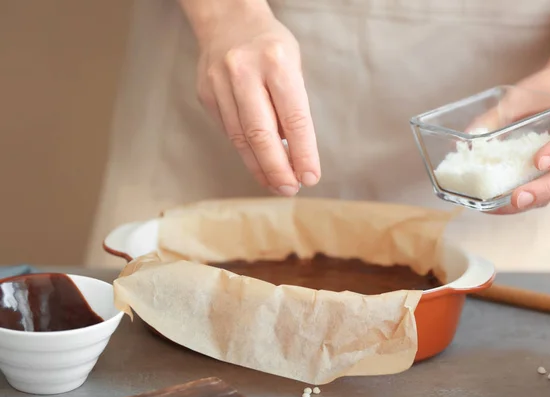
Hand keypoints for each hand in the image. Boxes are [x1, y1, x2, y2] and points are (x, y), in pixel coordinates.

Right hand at [193, 3, 319, 195]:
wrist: (227, 20)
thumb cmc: (270, 47)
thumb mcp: (293, 66)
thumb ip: (292, 107)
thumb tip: (292, 156)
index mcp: (276, 61)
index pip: (294, 118)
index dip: (303, 153)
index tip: (310, 177)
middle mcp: (244, 71)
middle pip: (261, 134)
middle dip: (278, 169)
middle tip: (290, 189)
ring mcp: (220, 83)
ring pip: (241, 138)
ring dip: (260, 167)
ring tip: (276, 184)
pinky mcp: (205, 94)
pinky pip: (229, 131)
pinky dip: (246, 152)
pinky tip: (258, 164)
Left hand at [489, 68, 549, 213]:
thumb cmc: (549, 92)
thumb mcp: (524, 95)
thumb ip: (500, 114)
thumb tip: (470, 135)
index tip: (539, 161)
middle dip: (544, 190)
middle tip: (518, 198)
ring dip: (531, 201)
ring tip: (502, 206)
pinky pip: (546, 194)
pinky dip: (524, 201)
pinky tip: (498, 205)